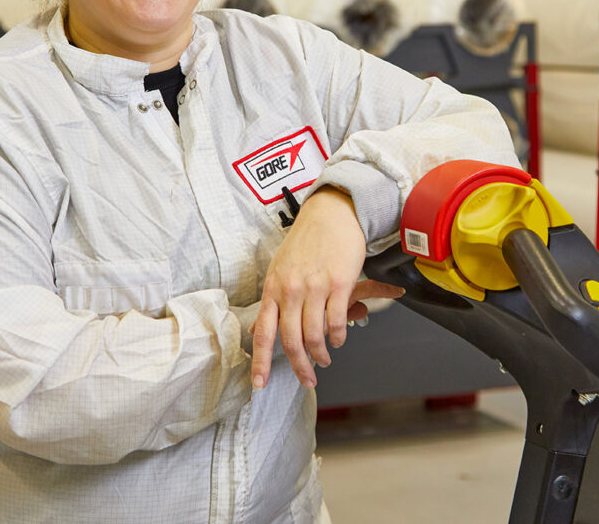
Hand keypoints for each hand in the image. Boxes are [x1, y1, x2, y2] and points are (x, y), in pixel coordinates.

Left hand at [250, 187, 403, 389]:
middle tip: (308, 379)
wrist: (331, 214)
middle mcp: (291, 289)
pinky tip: (339, 338)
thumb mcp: (280, 268)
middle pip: (291, 340)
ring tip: (326, 358)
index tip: (259, 384)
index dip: (262, 362)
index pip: (264, 332)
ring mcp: (315, 287)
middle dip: (300, 367)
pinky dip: (338, 337)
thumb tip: (259, 327)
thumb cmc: (306, 241)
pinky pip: (336, 322)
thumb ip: (272, 300)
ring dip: (322, 354)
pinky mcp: (339, 284)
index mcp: (273, 287)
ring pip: (315, 335)